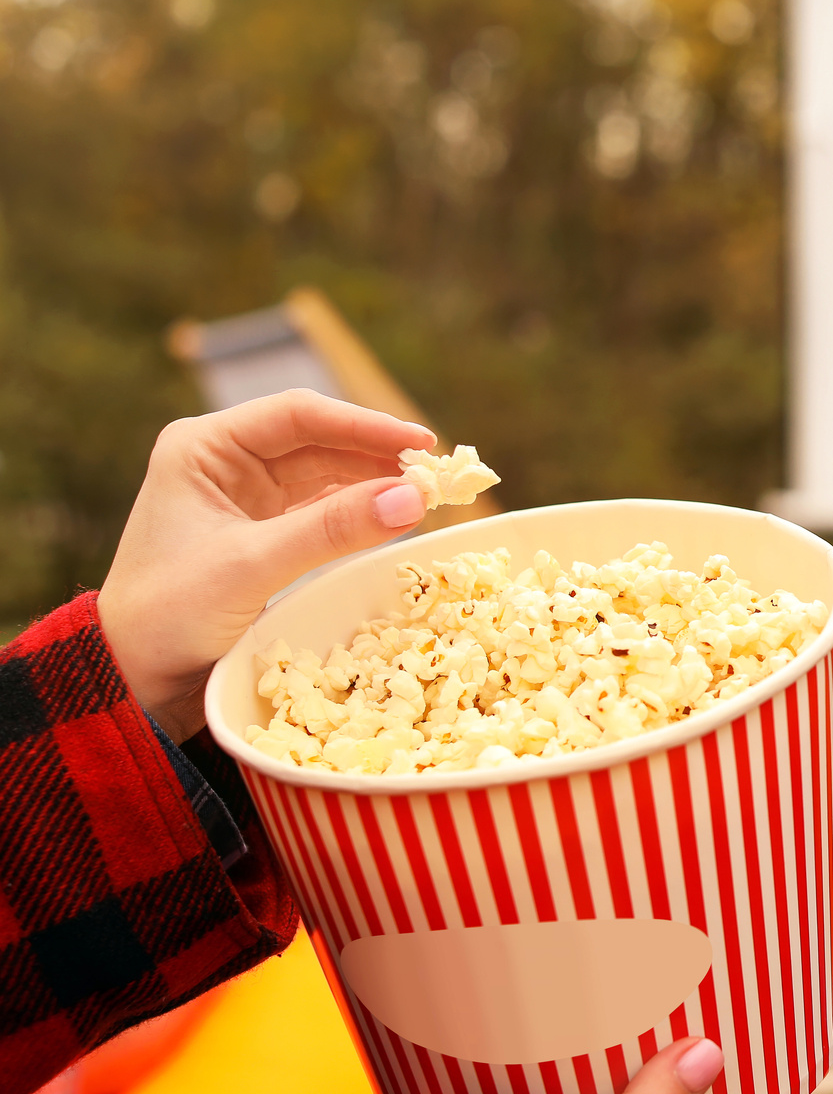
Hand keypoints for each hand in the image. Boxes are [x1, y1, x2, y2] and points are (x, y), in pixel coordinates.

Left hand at [97, 389, 435, 741]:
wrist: (134, 679)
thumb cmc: (171, 613)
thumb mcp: (253, 565)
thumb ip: (333, 529)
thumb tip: (413, 498)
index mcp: (203, 446)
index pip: (298, 414)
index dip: (364, 424)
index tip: (420, 444)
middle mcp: (225, 461)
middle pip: (318, 440)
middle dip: (376, 455)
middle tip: (438, 474)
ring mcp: (246, 497)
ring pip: (326, 474)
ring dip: (374, 483)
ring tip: (428, 494)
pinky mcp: (263, 532)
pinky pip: (323, 509)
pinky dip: (360, 512)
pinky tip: (395, 515)